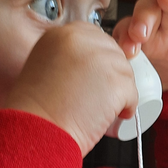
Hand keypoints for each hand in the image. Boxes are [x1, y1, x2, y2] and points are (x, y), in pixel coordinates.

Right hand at [5, 22, 137, 156]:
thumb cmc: (35, 113)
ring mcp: (100, 60)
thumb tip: (91, 67)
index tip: (96, 78)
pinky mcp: (115, 83)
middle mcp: (80, 40)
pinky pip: (132, 93)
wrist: (36, 133)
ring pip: (125, 73)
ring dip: (120, 92)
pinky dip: (127, 107)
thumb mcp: (42, 69)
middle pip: (113, 52)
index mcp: (60, 35)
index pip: (95, 37)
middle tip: (103, 97)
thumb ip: (65, 59)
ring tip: (106, 110)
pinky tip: (115, 117)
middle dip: (112, 74)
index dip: (99, 60)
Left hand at [113, 0, 167, 90]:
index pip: (126, 27)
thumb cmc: (144, 71)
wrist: (167, 81)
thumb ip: (125, 66)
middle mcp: (150, 24)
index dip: (125, 36)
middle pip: (146, 9)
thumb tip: (114, 77)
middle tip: (139, 33)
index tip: (127, 51)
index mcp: (130, 32)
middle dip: (143, 18)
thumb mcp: (132, 70)